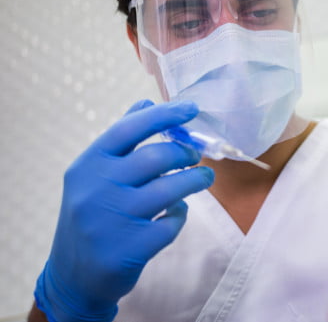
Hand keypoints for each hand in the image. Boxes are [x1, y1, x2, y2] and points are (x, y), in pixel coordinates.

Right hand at [34, 100, 214, 321]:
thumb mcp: (94, 175)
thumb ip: (122, 140)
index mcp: (88, 165)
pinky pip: (171, 223)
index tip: (191, 108)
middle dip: (185, 153)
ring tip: (203, 177)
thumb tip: (147, 101)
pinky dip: (180, 214)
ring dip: (195, 179)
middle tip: (195, 155)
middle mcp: (96, 189)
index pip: (128, 128)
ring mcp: (112, 220)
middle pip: (156, 158)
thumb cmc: (92, 215)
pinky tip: (176, 212)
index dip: (163, 115)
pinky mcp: (130, 249)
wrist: (73, 276)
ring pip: (170, 190)